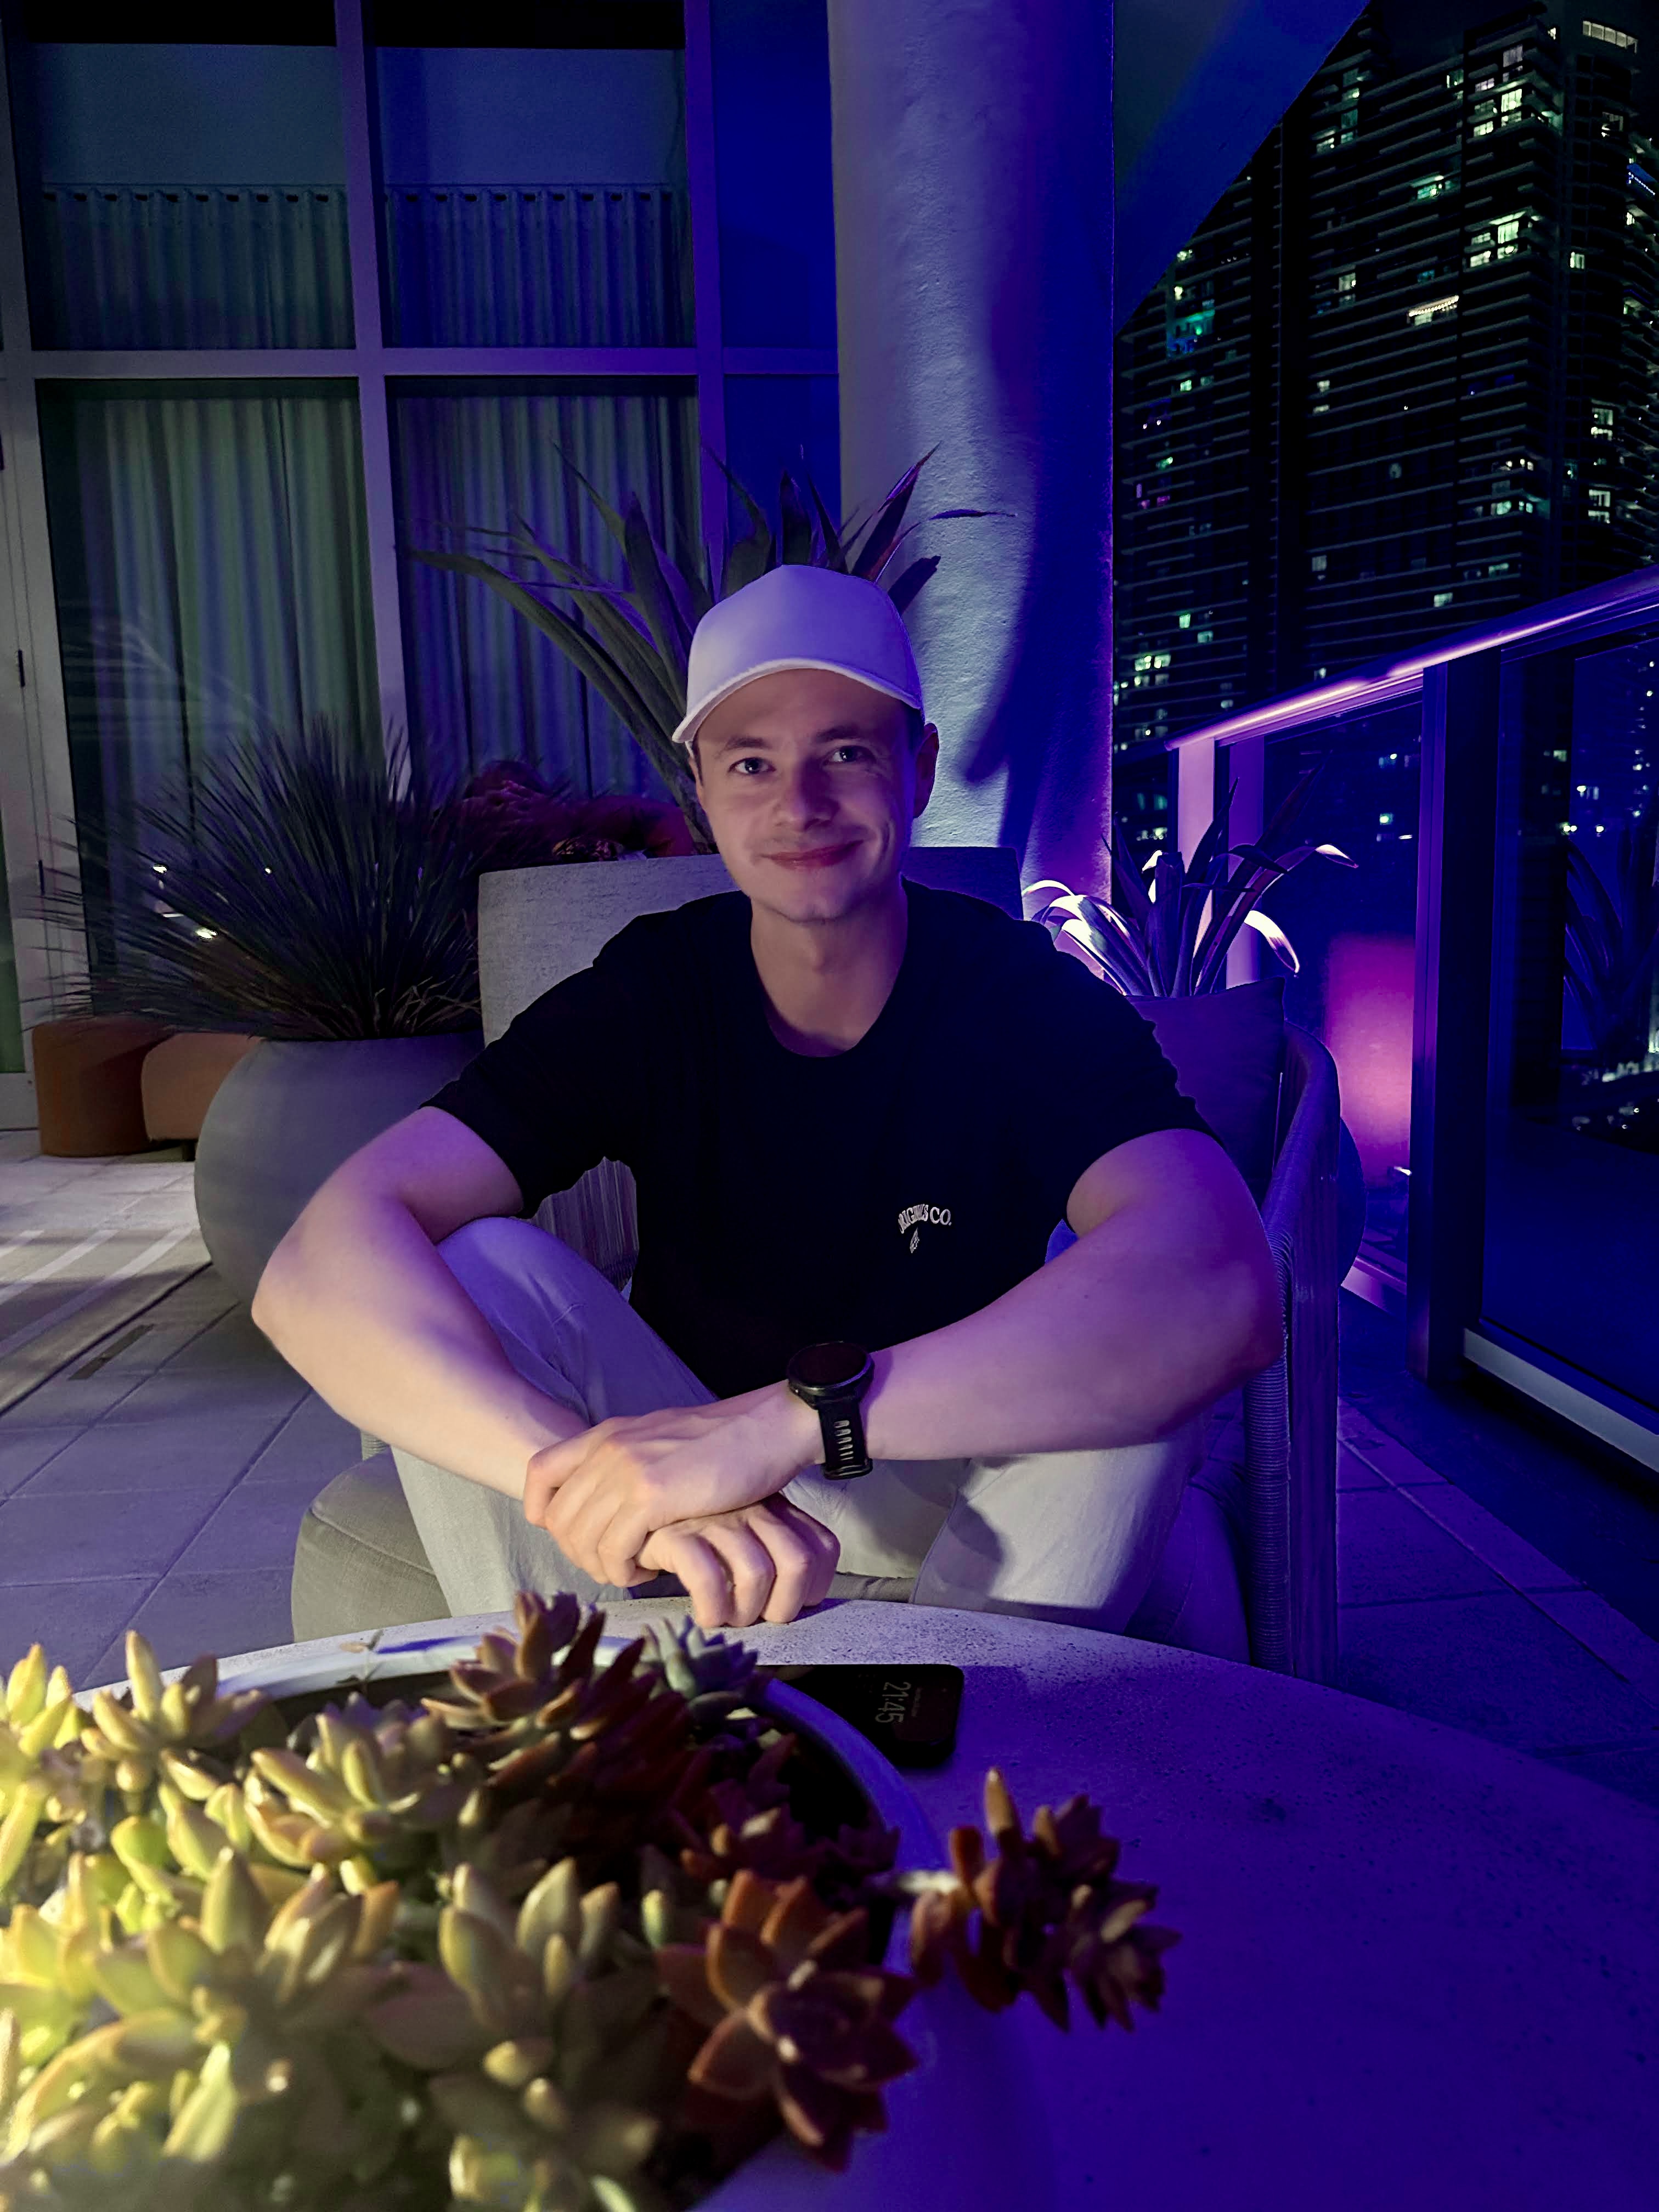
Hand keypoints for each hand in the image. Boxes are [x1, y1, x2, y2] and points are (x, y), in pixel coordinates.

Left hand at [522, 1385, 820, 1588]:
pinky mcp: (651, 1496)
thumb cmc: (723, 1442)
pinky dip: (625, 1570)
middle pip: (558, 1517)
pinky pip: (614, 1550)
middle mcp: (608, 1449)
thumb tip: (604, 1499)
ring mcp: (626, 1471)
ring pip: (582, 1540)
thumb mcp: (659, 1440)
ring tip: (633, 1570)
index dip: (542, 1510)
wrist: (767, 1429)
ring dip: (603, 1567)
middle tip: (612, 1565)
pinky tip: (650, 1569)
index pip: (539, 1472)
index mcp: (607, 1433)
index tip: (568, 1533)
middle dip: (579, 1553)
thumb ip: (625, 1460)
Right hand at [636, 1498, 839, 1628]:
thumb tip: (800, 1601)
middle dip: (780, 1608)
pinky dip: (710, 1609)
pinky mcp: (678, 1534)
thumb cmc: (696, 1526)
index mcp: (774, 1508)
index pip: (822, 1548)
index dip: (813, 1588)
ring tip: (727, 1617)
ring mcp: (716, 1521)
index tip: (787, 1604)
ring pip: (757, 1574)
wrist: (638, 1502)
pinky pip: (709, 1580)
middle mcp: (751, 1510)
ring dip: (744, 1612)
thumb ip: (773, 1550)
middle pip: (798, 1564)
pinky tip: (703, 1613)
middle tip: (755, 1616)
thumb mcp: (744, 1527)